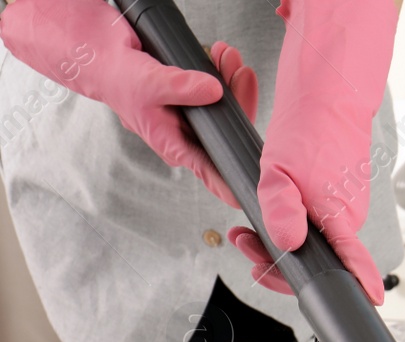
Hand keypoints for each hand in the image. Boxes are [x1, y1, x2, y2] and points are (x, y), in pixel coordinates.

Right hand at [0, 0, 257, 207]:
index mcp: (176, 147)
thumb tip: (214, 91)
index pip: (213, 172)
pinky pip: (220, 92)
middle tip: (241, 72)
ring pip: (228, 110)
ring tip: (229, 56)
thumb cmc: (119, 78)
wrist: (106, 56)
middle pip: (229, 133)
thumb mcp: (150, 83)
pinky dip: (225, 73)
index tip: (259, 183)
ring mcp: (195, 120)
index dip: (237, 181)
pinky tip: (223, 56)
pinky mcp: (197, 100)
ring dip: (233, 81)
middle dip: (240, 101)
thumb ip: (182, 88)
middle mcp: (189, 138)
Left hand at [228, 0, 397, 303]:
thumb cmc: (310, 130)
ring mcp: (345, 209)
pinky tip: (275, 209)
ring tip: (246, 229)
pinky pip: (318, 224)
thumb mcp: (279, 169)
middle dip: (278, 260)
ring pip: (315, 240)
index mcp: (339, 216)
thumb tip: (285, 244)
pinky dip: (293, 224)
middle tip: (244, 244)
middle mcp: (347, 218)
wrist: (327, 99)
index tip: (369, 299)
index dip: (360, 284)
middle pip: (321, 258)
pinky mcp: (339, 199)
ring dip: (281, 240)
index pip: (354, 262)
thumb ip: (280, 208)